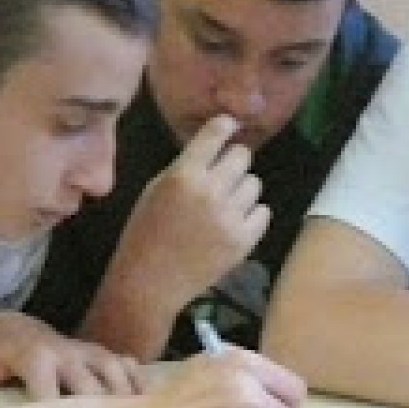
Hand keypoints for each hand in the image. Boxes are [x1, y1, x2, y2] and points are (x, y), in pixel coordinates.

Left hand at [0, 310, 144, 403]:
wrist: (11, 323)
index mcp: (37, 357)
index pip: (51, 391)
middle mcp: (68, 352)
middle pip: (93, 385)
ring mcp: (88, 351)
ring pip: (117, 372)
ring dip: (128, 399)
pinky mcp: (101, 353)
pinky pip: (128, 365)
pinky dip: (140, 385)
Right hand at [111, 114, 269, 310]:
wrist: (150, 282)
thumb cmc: (145, 233)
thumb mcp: (156, 189)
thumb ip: (186, 167)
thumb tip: (214, 147)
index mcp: (184, 175)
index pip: (216, 134)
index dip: (225, 126)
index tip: (229, 125)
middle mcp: (211, 191)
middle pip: (242, 156)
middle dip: (233, 161)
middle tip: (223, 175)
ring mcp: (230, 216)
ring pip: (254, 183)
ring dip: (241, 189)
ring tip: (225, 204)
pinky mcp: (244, 240)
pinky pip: (263, 212)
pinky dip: (251, 215)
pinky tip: (234, 222)